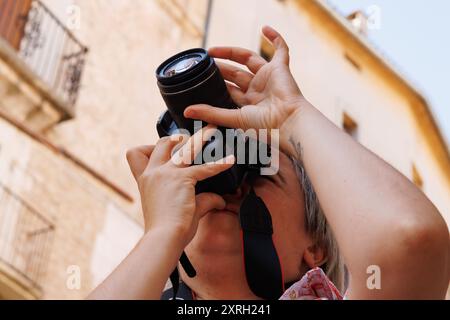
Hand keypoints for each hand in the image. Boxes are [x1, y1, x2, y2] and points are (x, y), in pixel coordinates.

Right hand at [126, 126, 234, 246]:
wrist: (163, 239)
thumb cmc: (166, 229)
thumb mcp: (179, 208)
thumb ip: (202, 200)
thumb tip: (220, 200)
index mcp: (145, 179)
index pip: (137, 153)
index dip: (150, 147)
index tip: (165, 145)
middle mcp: (153, 173)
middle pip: (162, 144)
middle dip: (176, 137)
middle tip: (189, 134)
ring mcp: (166, 174)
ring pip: (185, 149)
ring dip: (200, 138)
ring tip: (212, 129)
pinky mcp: (182, 180)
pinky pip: (204, 169)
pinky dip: (219, 165)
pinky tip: (230, 161)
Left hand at [184, 26, 305, 152]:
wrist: (288, 122)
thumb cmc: (265, 126)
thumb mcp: (233, 118)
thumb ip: (211, 113)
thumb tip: (187, 111)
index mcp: (249, 104)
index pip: (229, 90)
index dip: (216, 83)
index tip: (201, 77)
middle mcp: (258, 89)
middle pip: (235, 73)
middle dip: (220, 68)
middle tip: (204, 63)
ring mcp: (269, 77)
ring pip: (249, 59)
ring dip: (231, 52)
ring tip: (213, 50)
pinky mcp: (281, 68)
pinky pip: (280, 49)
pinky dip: (275, 38)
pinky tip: (264, 28)